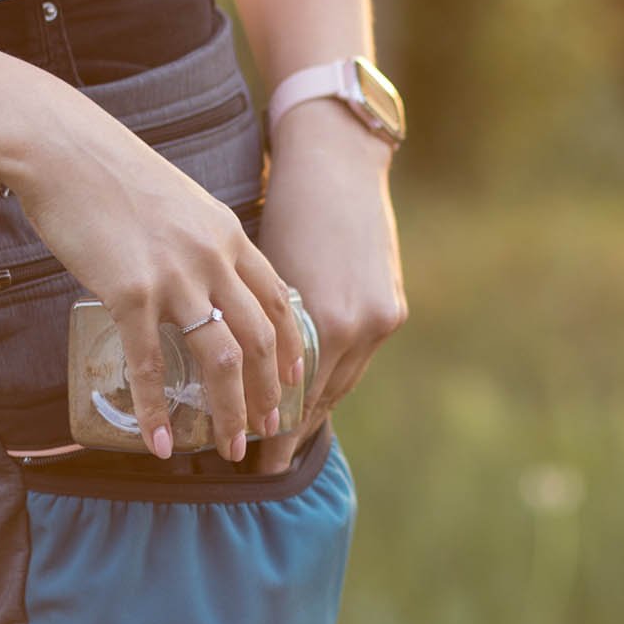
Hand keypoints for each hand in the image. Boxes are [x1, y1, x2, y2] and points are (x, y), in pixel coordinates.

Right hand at [13, 103, 304, 459]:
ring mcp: (174, 278)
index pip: (278, 301)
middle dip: (270, 395)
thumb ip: (202, 242)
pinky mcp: (130, 293)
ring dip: (229, 414)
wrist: (62, 148)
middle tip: (268, 430)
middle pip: (260, 340)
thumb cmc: (112, 174)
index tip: (296, 381)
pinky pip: (149, 365)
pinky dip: (156, 410)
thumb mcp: (180, 203)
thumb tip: (204, 279)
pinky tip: (159, 443)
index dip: (291, 348)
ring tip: (229, 450)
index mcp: (228, 236)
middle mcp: (213, 259)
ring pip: (221, 360)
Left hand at [253, 98, 407, 472]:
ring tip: (286, 435)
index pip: (297, 400)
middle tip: (264, 462)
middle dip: (293, 432)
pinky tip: (314, 391)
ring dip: (315, 408)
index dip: (276, 434)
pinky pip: (359, 358)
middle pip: (323, 401)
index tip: (253, 459)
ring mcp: (380, 319)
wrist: (339, 161)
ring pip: (344, 382)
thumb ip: (258, 323)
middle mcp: (358, 326)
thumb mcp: (262, 270)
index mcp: (322, 319)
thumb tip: (229, 368)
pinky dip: (335, 375)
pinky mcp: (393, 307)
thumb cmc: (284, 205)